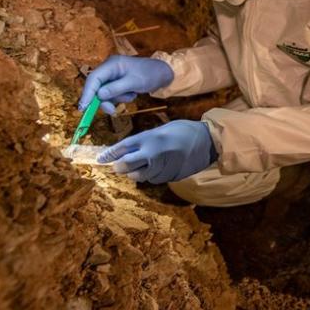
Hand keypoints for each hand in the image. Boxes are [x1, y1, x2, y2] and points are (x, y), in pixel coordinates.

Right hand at [78, 55, 173, 114]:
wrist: (164, 73)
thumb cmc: (151, 74)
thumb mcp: (134, 82)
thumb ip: (116, 89)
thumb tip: (99, 95)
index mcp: (112, 64)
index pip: (94, 79)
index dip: (87, 93)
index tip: (83, 107)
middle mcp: (109, 69)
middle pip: (97, 88)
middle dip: (105, 100)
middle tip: (112, 111)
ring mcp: (113, 77)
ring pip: (105, 93)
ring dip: (118, 99)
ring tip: (132, 95)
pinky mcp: (118, 83)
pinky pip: (114, 95)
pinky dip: (122, 98)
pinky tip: (133, 93)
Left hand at [98, 120, 217, 183]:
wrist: (208, 141)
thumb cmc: (184, 130)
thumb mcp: (162, 130)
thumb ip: (144, 140)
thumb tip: (127, 152)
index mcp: (150, 138)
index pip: (123, 148)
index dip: (109, 154)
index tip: (100, 159)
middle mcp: (153, 154)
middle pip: (126, 166)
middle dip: (119, 167)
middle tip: (118, 165)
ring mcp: (162, 167)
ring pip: (139, 176)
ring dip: (136, 172)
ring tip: (143, 165)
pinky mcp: (169, 176)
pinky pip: (154, 179)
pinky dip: (151, 175)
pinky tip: (158, 168)